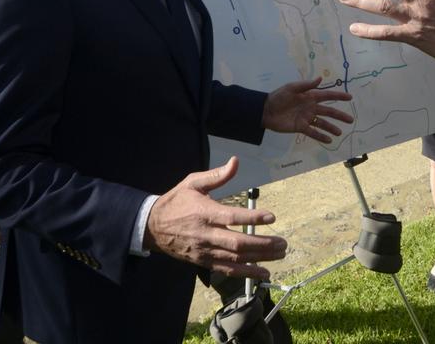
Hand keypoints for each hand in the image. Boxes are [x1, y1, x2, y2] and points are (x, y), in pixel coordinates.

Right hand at [144, 157, 286, 278]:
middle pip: (238, 243)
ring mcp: (205, 251)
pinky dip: (245, 273)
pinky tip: (261, 272)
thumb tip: (236, 162)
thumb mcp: (192, 183)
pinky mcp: (203, 262)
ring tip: (279, 254)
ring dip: (259, 258)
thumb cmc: (176, 201)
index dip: (253, 217)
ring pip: (235, 259)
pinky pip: (226, 270)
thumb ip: (216, 175)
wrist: (151, 226)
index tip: (271, 217)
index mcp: (205, 213)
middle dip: (263, 244)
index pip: (232, 217)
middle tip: (283, 243)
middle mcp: (206, 234)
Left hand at [261, 78, 354, 143]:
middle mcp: (311, 107)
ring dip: (331, 128)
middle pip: (328, 112)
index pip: (327, 96)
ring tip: (340, 133)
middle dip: (339, 115)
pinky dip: (321, 137)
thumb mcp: (291, 88)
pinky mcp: (301, 127)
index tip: (349, 97)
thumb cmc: (278, 97)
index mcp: (310, 96)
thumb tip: (320, 78)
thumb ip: (306, 85)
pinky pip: (313, 132)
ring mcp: (307, 118)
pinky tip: (329, 141)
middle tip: (350, 120)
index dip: (338, 97)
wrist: (265, 110)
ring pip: (322, 123)